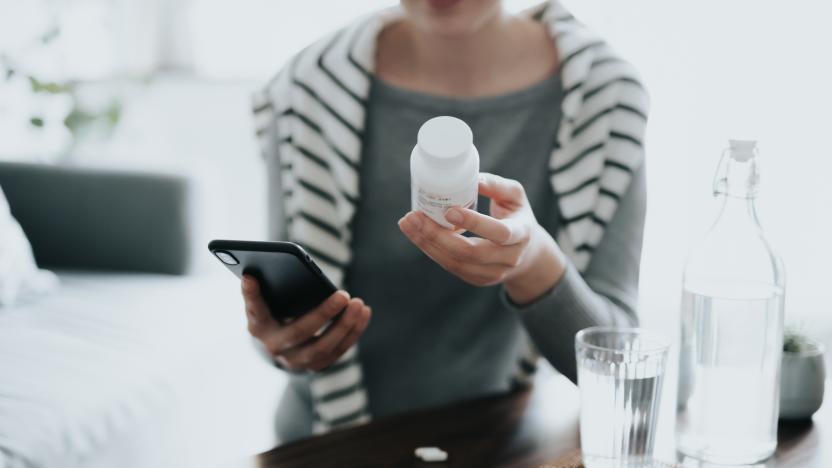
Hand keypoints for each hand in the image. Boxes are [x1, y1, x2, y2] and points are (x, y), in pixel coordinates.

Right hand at [241, 275, 371, 370]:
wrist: (281, 344)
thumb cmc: (276, 312)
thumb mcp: (267, 302)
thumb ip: (263, 291)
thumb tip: (253, 274)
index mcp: (259, 326)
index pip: (255, 310)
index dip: (252, 295)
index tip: (251, 277)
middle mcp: (274, 347)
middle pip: (300, 332)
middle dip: (323, 314)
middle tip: (343, 294)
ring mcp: (295, 360)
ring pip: (323, 347)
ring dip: (345, 325)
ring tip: (359, 304)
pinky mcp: (315, 366)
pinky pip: (338, 351)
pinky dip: (353, 332)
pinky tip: (364, 313)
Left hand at [398, 173, 565, 304]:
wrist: (528, 254)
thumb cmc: (518, 216)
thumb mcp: (515, 196)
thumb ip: (496, 185)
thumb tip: (471, 177)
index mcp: (521, 234)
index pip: (499, 233)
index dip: (474, 223)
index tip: (450, 210)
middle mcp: (508, 258)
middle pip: (470, 252)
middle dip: (438, 235)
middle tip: (415, 216)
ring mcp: (492, 273)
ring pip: (455, 262)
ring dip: (427, 243)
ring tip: (408, 223)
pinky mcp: (478, 279)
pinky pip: (450, 266)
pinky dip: (431, 250)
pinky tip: (417, 234)